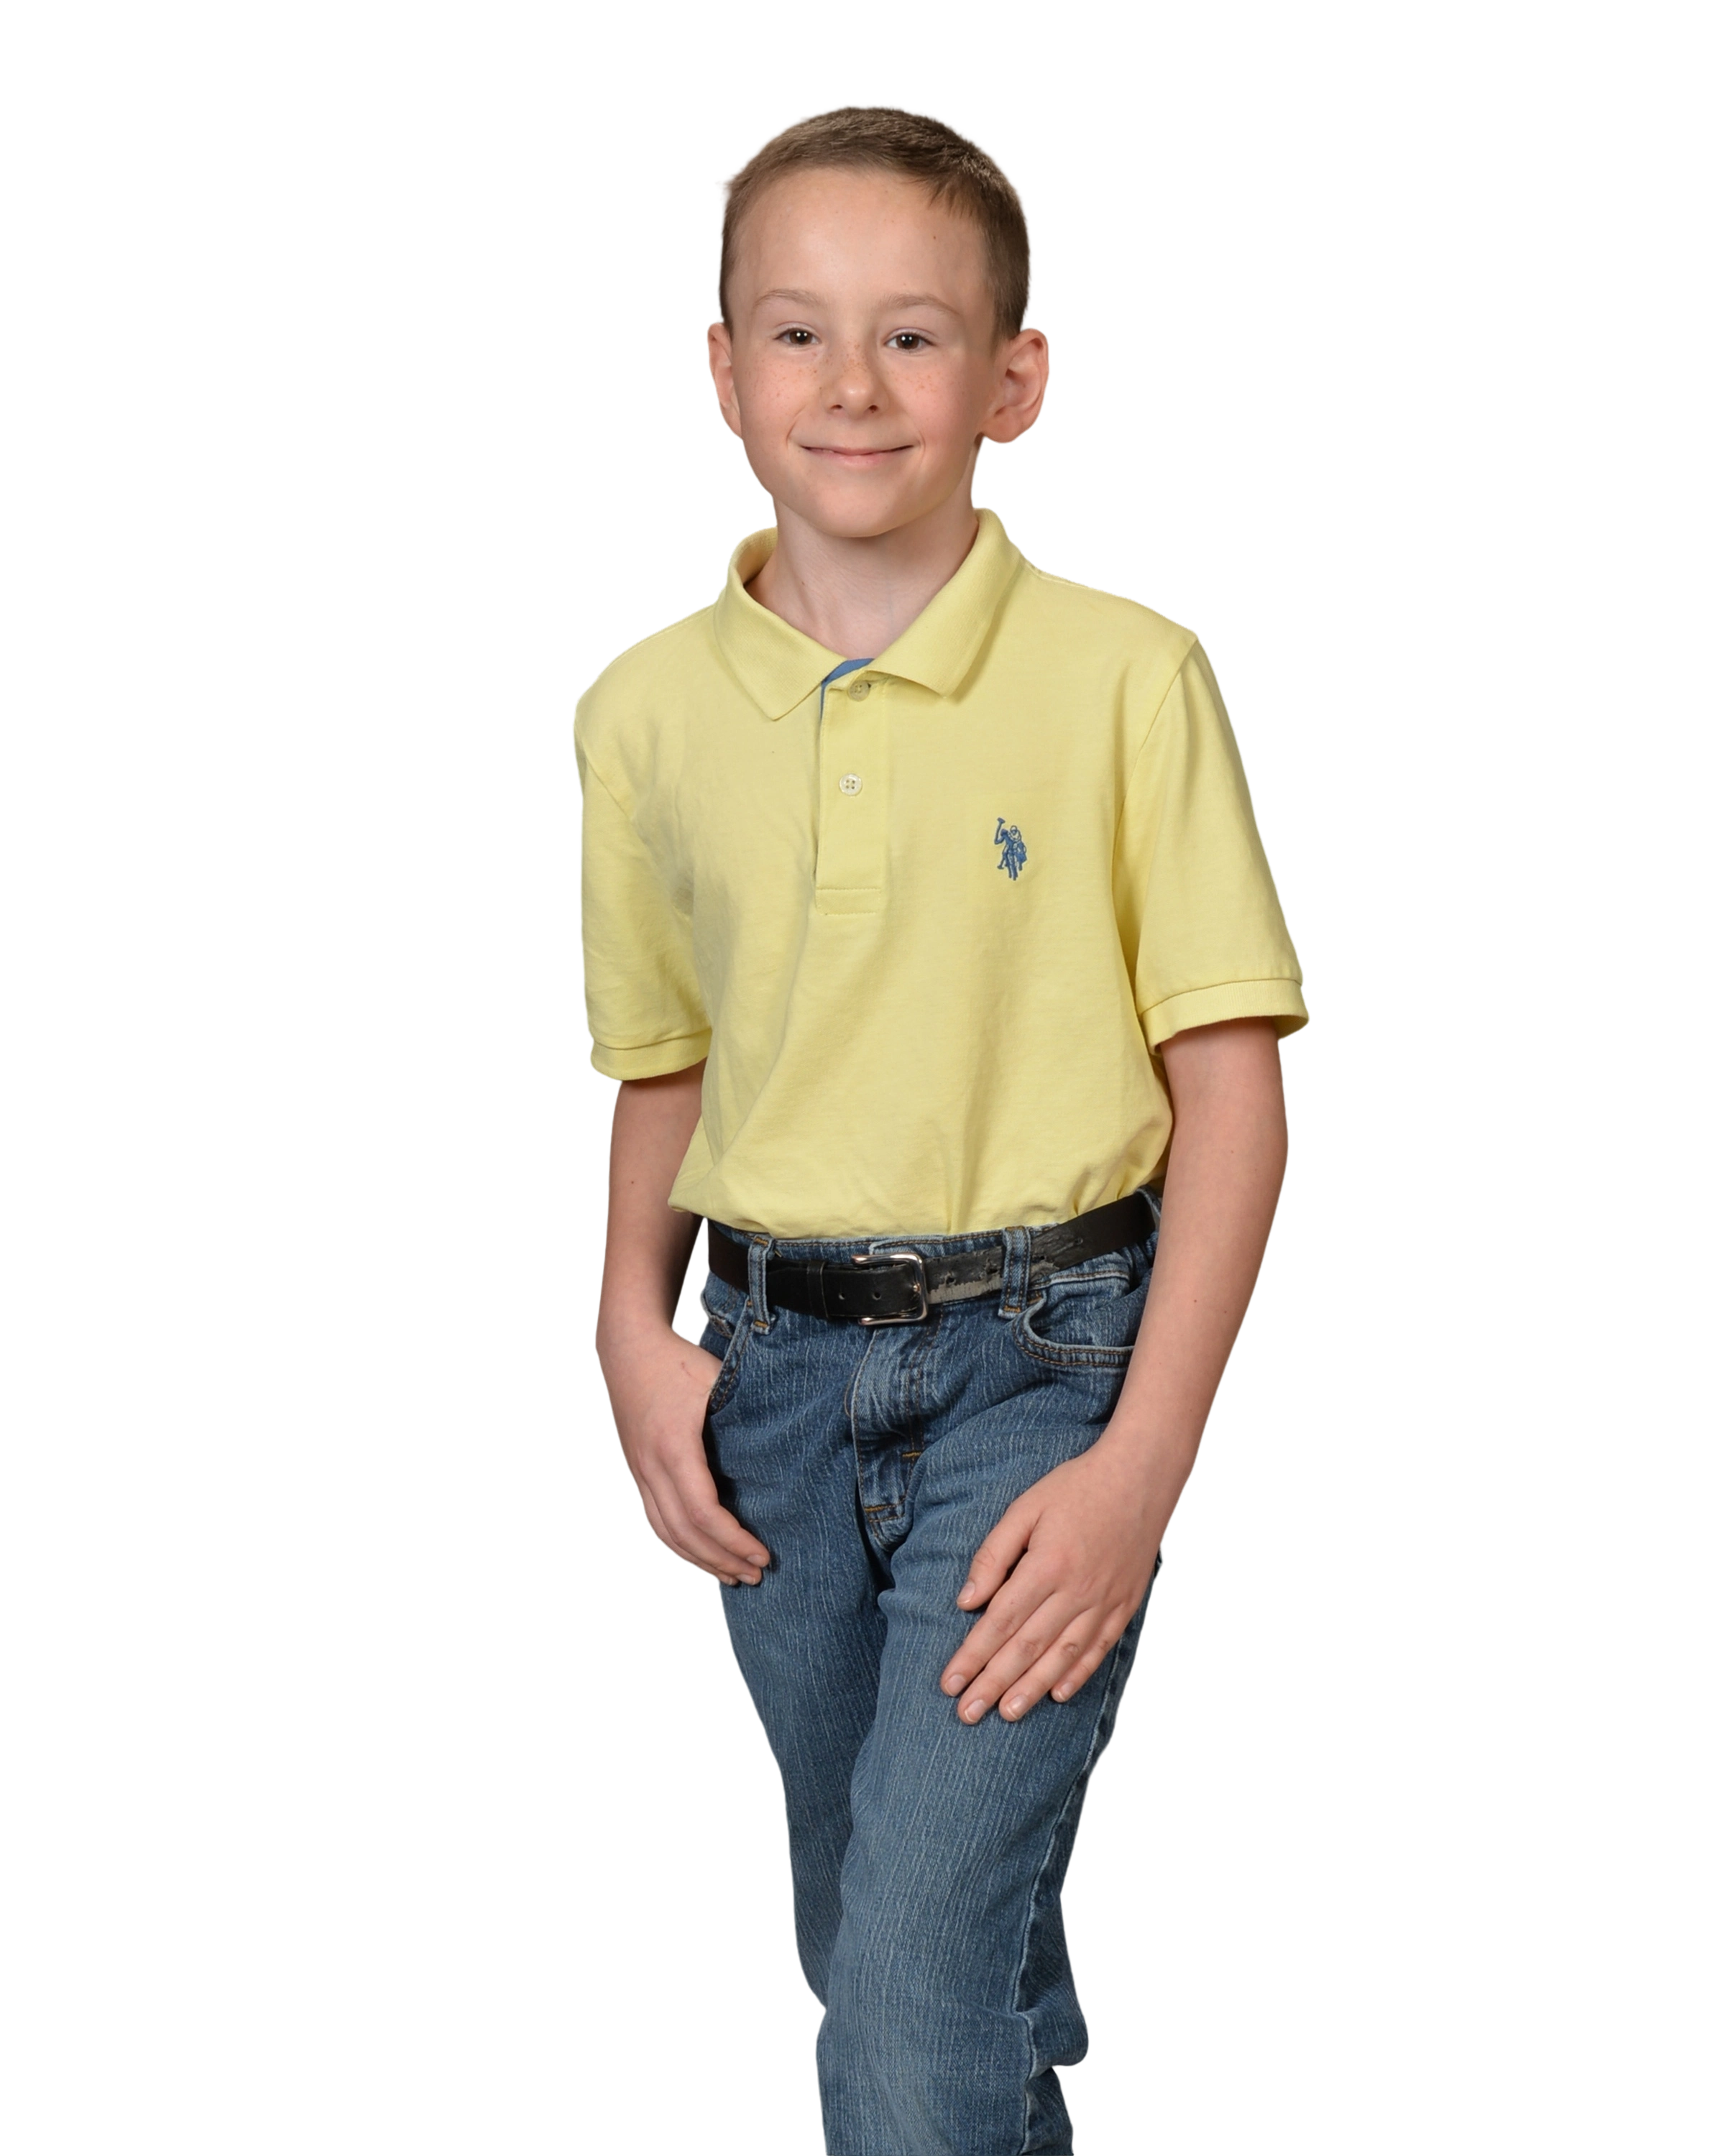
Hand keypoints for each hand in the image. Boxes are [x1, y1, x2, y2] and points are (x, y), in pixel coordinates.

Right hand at [596, 1316, 770, 1588]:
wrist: (627, 1348)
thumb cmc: (679, 1361)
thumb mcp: (717, 1380)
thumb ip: (744, 1415)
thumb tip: (789, 1448)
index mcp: (674, 1446)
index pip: (704, 1512)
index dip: (734, 1541)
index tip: (764, 1554)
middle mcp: (651, 1466)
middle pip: (685, 1532)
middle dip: (722, 1559)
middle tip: (757, 1574)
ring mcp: (639, 1472)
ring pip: (666, 1534)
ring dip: (700, 1560)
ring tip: (734, 1576)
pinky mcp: (637, 1473)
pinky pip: (655, 1522)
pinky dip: (679, 1546)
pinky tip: (702, 1557)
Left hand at [938, 1438, 1169, 1723]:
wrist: (1141, 1476)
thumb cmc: (1077, 1487)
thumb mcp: (1025, 1508)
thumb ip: (994, 1555)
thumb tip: (966, 1601)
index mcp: (1046, 1566)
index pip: (999, 1622)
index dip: (972, 1656)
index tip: (949, 1683)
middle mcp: (1076, 1591)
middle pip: (1026, 1648)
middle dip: (992, 1684)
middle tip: (966, 1714)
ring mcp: (1104, 1602)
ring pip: (1061, 1657)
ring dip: (1031, 1690)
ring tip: (1006, 1714)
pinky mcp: (1125, 1605)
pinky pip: (1098, 1649)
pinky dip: (1077, 1675)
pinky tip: (1056, 1694)